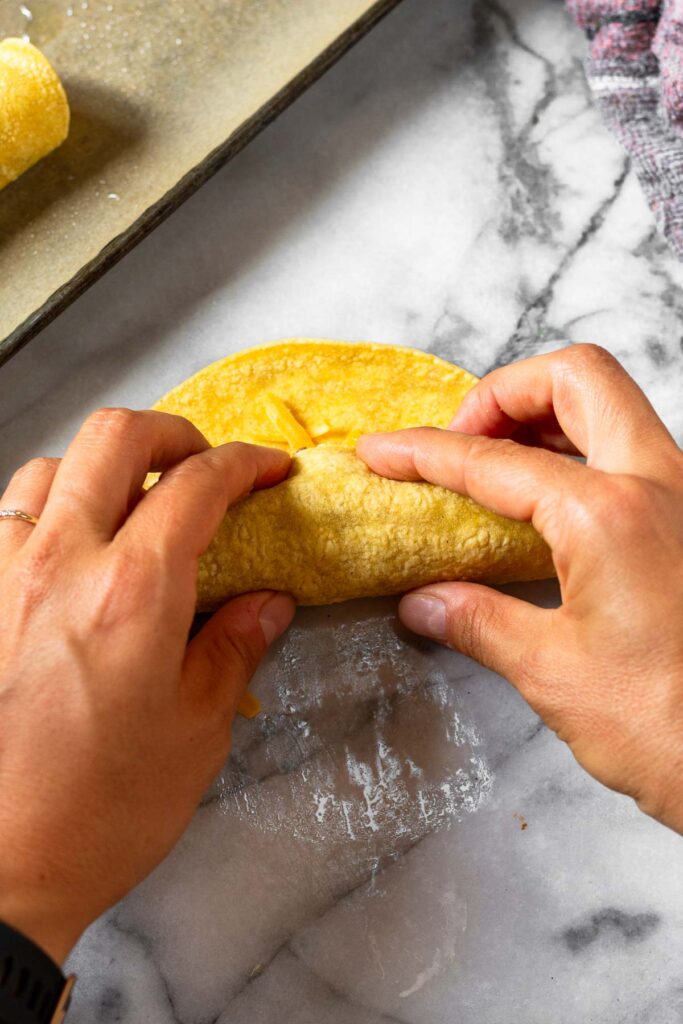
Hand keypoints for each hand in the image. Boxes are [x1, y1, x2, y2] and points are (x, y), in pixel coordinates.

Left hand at [0, 409, 294, 962]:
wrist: (0, 869)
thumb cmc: (103, 812)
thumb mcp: (197, 731)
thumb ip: (234, 648)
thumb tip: (268, 602)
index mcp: (133, 592)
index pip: (197, 483)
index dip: (245, 463)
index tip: (269, 469)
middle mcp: (62, 563)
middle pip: (115, 437)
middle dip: (174, 433)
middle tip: (206, 466)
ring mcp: (5, 577)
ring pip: (49, 467)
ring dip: (101, 469)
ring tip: (133, 505)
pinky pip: (8, 518)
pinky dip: (50, 508)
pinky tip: (74, 549)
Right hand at [358, 344, 682, 833]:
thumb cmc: (672, 728)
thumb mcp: (555, 674)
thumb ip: (481, 622)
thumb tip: (425, 603)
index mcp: (609, 516)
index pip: (494, 461)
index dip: (425, 452)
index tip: (382, 452)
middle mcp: (658, 483)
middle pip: (575, 378)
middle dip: (504, 393)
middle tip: (462, 442)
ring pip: (613, 404)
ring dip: (546, 415)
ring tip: (497, 465)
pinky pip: (632, 450)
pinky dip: (580, 450)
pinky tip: (549, 503)